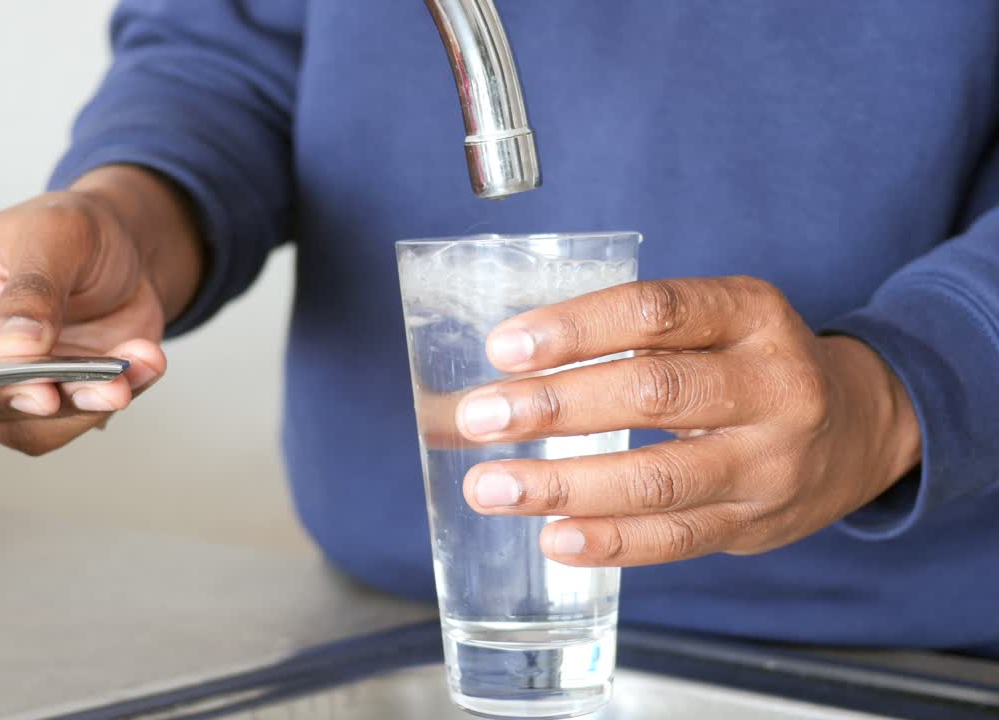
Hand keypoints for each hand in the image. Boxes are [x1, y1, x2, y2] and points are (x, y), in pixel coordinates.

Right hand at [0, 165, 205, 453]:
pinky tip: (141, 363)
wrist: (121, 250)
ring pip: (28, 427)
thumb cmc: (74, 229)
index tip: (43, 388)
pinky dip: (110, 398)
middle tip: (109, 387)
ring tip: (136, 364)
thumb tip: (12, 350)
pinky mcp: (33, 405)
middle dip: (51, 397)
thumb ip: (33, 291)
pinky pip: (67, 425)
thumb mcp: (57, 235)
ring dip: (89, 402)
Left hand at [456, 276, 921, 566]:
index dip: (574, 328)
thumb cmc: (749, 364)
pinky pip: (675, 539)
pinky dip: (609, 542)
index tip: (502, 348)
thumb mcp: (718, 321)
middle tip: (478, 417)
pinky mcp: (755, 524)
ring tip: (491, 486)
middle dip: (555, 407)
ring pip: (659, 477)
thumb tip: (506, 366)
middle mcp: (771, 384)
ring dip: (563, 484)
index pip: (655, 312)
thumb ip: (635, 334)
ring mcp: (768, 462)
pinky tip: (552, 536)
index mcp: (751, 314)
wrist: (858, 428)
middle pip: (653, 393)